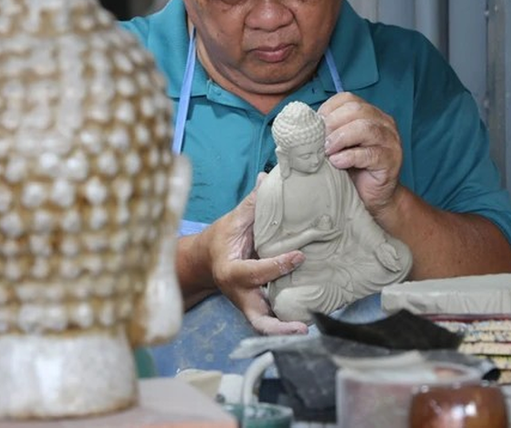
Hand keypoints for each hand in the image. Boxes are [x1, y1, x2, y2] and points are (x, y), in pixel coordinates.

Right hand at [203, 179, 307, 334]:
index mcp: (230, 270)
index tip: (300, 256)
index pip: (254, 272)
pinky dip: (284, 326)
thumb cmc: (220, 239)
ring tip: (307, 331)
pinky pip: (269, 321)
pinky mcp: (254, 308)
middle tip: (302, 327)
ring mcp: (245, 305)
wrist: (203, 260)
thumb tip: (268, 178)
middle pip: (257, 318)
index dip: (278, 265)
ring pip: (263, 326)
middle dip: (278, 326)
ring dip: (284, 332)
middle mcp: (237, 293)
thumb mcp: (233, 220)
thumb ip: (253, 203)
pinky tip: (306, 322)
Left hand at [318, 92, 401, 215]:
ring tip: (326, 151)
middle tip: (318, 140)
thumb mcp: (336, 146)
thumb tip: (302, 127)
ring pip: (365, 128)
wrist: (372, 198)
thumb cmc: (351, 170)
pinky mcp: (391, 160)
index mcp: (369, 114)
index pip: (347, 99)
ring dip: (340, 138)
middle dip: (332, 124)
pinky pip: (370, 153)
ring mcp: (390, 141)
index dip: (327, 110)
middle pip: (356, 110)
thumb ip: (326, 133)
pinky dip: (349, 156)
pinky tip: (337, 163)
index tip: (314, 127)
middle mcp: (383, 123)